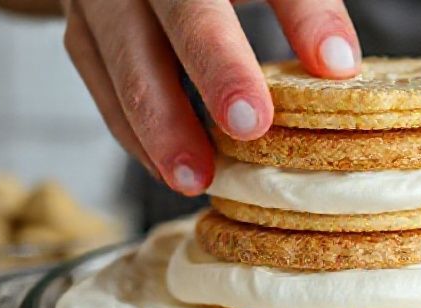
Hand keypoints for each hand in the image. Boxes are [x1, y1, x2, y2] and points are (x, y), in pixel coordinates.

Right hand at [60, 0, 360, 194]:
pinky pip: (102, 85)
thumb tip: (339, 67)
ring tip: (195, 178)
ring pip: (124, 57)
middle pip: (182, 12)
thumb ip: (302, 5)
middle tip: (251, 126)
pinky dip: (134, 133)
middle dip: (215, 68)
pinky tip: (166, 169)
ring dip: (159, 124)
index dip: (302, 15)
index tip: (335, 64)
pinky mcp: (81, 32)